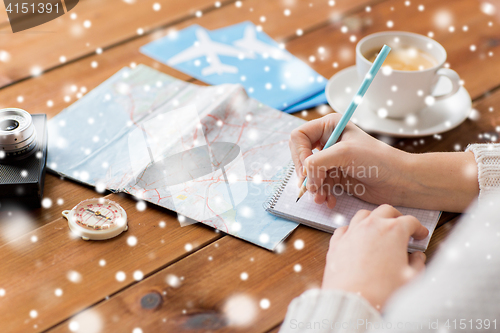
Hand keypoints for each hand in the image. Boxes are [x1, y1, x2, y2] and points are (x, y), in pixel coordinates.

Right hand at [290, 113, 409, 207]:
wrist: (399, 181)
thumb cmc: (378, 160)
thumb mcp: (344, 154)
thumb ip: (317, 162)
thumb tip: (304, 177)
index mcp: (329, 126)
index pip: (299, 136)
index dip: (299, 153)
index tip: (307, 169)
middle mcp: (328, 141)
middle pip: (300, 157)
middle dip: (306, 174)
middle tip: (312, 187)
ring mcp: (331, 160)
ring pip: (308, 174)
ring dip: (313, 188)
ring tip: (321, 198)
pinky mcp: (335, 176)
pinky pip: (318, 185)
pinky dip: (321, 194)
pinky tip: (330, 200)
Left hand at [322, 205, 428, 309]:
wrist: (352, 300)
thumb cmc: (382, 291)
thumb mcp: (411, 279)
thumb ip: (418, 264)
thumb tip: (417, 257)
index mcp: (393, 231)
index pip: (410, 221)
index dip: (418, 228)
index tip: (420, 235)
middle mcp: (371, 226)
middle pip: (386, 210)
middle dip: (397, 217)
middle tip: (402, 228)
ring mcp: (352, 232)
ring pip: (364, 214)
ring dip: (374, 219)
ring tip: (379, 229)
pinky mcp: (337, 242)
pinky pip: (345, 228)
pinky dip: (353, 230)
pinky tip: (357, 238)